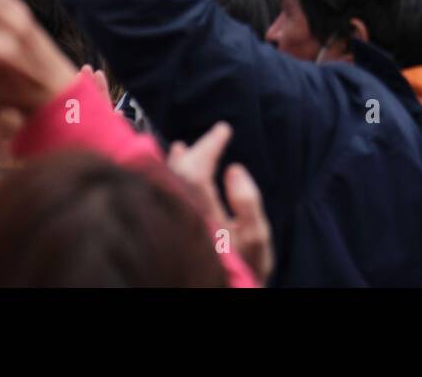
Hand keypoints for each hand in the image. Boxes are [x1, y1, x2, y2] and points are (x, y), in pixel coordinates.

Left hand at [167, 122, 273, 282]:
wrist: (229, 291)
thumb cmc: (246, 267)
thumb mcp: (256, 237)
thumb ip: (248, 201)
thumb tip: (234, 169)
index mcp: (204, 217)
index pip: (197, 171)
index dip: (209, 146)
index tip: (223, 129)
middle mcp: (185, 217)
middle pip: (180, 174)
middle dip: (197, 151)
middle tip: (215, 134)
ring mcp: (177, 224)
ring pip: (168, 184)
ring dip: (177, 163)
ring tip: (181, 146)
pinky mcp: (173, 230)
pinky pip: (164, 195)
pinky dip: (169, 179)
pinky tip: (172, 173)